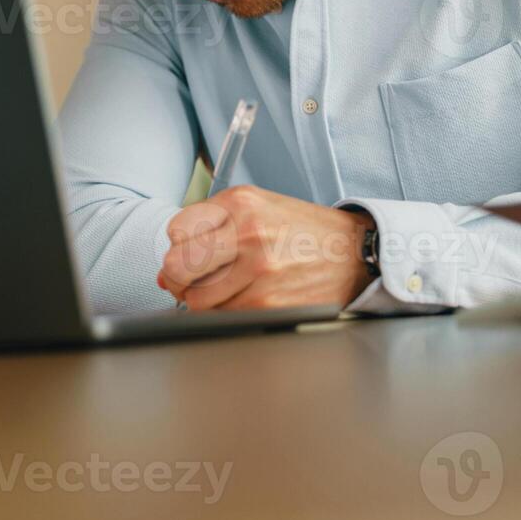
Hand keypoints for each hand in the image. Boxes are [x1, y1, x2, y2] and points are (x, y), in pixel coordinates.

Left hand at [157, 185, 371, 310]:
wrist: (354, 252)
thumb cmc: (303, 230)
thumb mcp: (259, 207)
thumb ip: (211, 228)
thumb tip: (167, 272)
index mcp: (242, 203)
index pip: (176, 229)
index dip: (180, 244)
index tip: (192, 250)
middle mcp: (248, 233)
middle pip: (177, 266)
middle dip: (178, 276)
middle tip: (191, 278)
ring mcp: (258, 271)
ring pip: (196, 299)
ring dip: (202, 299)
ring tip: (225, 288)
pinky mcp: (267, 303)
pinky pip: (222, 316)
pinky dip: (225, 312)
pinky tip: (244, 298)